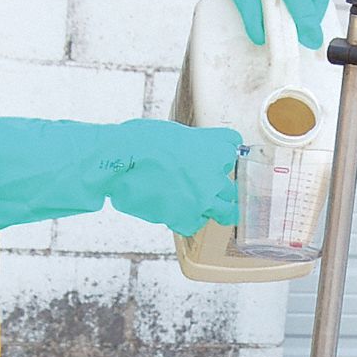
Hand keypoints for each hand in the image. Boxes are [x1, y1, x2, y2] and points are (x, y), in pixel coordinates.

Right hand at [101, 121, 240, 236]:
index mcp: (215, 147)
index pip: (233, 146)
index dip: (223, 152)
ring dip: (219, 209)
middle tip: (208, 186)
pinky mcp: (187, 218)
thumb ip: (191, 145)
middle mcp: (216, 175)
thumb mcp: (175, 132)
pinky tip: (179, 213)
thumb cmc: (141, 140)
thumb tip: (188, 154)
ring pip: (228, 211)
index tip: (215, 156)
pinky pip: (197, 224)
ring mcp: (204, 199)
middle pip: (233, 184)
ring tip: (209, 208)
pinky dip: (189, 220)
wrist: (122, 161)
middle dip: (220, 185)